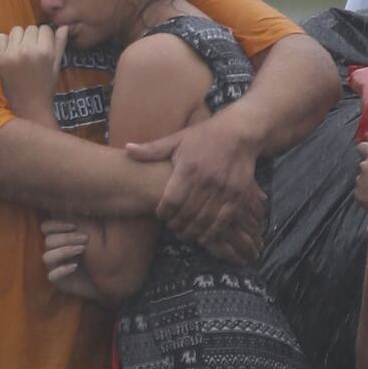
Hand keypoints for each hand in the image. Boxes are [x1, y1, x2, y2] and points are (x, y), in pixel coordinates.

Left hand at [0, 25, 68, 119]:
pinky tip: (10, 53)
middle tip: (33, 52)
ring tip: (22, 52)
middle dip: (33, 37)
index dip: (45, 37)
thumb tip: (63, 26)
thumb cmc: (46, 87)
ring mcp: (12, 53)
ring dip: (19, 38)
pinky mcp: (0, 58)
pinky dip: (5, 42)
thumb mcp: (56, 66)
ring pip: (16, 30)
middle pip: (30, 28)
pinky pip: (0, 37)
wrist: (29, 106)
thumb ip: (60, 44)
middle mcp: (29, 50)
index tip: (43, 47)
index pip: (44, 29)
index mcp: (45, 52)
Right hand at [40, 218, 104, 299]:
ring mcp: (55, 267)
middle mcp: (54, 251)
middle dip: (66, 238)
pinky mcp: (59, 282)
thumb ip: (87, 225)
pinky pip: (52, 276)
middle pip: (48, 241)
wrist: (110, 279)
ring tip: (82, 249)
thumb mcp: (97, 238)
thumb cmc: (103, 254)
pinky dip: (61, 270)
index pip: (46, 227)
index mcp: (60, 238)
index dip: (55, 225)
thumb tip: (81, 209)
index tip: (73, 226)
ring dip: (64, 251)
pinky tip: (75, 266)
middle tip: (85, 238)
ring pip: (47, 257)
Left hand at [126, 111, 265, 260]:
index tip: (161, 215)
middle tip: (172, 227)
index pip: (170, 200)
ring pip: (204, 220)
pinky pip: (223, 221)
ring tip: (185, 233)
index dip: (163, 213)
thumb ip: (153, 149)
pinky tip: (204, 235)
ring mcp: (224, 189)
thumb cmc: (204, 136)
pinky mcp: (238, 196)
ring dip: (192, 231)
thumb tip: (127, 150)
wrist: (239, 133)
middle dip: (176, 225)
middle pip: (186, 213)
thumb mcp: (177, 139)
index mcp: (188, 168)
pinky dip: (212, 232)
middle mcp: (206, 180)